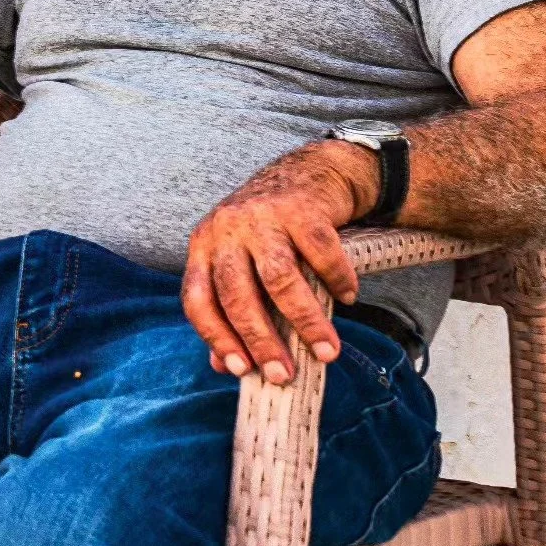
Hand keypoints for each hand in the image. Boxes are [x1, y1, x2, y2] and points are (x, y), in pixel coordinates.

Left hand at [182, 142, 371, 384]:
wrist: (309, 171)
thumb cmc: (271, 230)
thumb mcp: (240, 261)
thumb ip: (229, 308)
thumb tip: (222, 367)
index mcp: (204, 245)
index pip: (197, 299)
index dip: (216, 337)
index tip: (240, 370)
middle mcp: (227, 228)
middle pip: (237, 293)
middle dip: (262, 340)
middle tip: (285, 374)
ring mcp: (264, 216)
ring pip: (279, 278)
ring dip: (305, 321)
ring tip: (327, 351)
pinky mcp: (302, 207)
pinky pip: (321, 253)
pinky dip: (337, 280)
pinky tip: (348, 298)